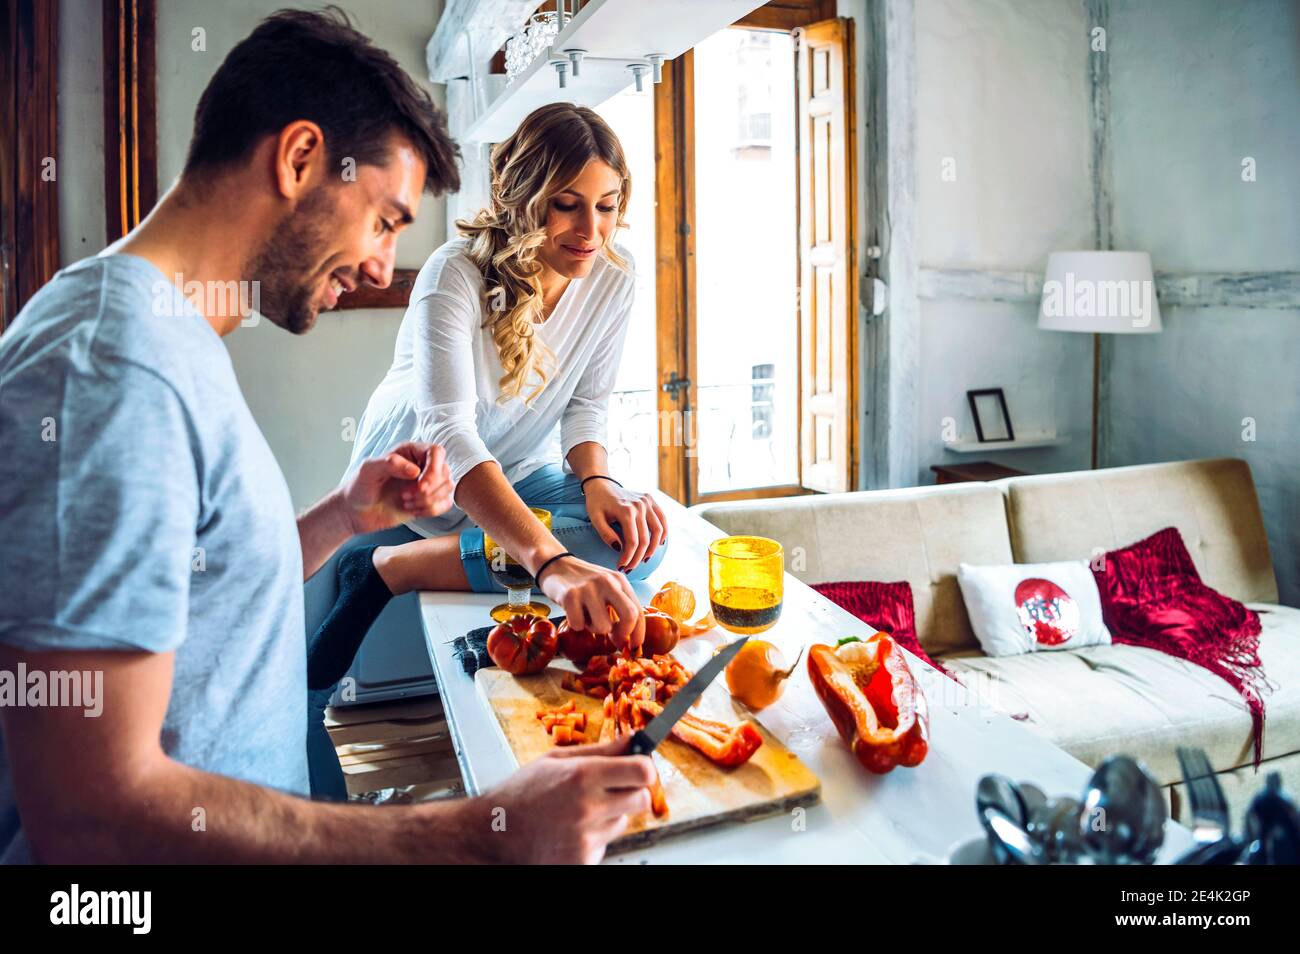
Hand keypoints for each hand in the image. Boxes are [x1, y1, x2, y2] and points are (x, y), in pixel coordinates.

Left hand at [338, 442, 453, 534]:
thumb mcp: (368, 470)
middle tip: (405, 496)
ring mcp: (426, 484)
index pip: (436, 452)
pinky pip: (445, 504)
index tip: (421, 486)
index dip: (434, 470)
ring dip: (428, 500)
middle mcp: (422, 465)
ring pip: (447, 488)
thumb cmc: (359, 486)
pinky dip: (431, 510)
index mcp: (410, 452)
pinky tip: (413, 511)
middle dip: (429, 489)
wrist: (356, 512)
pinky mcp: (428, 501)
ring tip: (406, 502)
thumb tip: (415, 470)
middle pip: (445, 472)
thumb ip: (389, 463)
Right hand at [473, 736, 656, 863]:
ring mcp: (586, 838)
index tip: (639, 766)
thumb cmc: (521, 794)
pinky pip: (606, 843)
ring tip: (577, 810)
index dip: (644, 767)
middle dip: (631, 791)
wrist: (493, 834)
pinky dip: (594, 837)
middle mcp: (587, 808)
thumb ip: (600, 750)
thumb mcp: (556, 760)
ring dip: (609, 815)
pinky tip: (570, 830)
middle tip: (609, 788)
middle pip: (641, 799)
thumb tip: (634, 738)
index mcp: (582, 776)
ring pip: (623, 822)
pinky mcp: (583, 861)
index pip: (643, 772)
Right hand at [538, 555, 643, 652]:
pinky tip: (573, 613)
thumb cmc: (584, 583)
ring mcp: (588, 588)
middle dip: (623, 633)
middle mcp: (607, 582)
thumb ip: (618, 608)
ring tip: (587, 617)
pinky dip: (576, 625)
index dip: (638, 634)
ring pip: (603, 626)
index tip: (634, 647)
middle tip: (614, 638)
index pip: (638, 611)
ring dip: (594, 629)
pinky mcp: (569, 595)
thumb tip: (624, 641)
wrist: (556, 565)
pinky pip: (579, 625)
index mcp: (619, 580)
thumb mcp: (606, 588)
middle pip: (629, 615)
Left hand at [583, 480, 667, 571]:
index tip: (622, 567)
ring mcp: (647, 502)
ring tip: (644, 559)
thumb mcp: (595, 519)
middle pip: (645, 539)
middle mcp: (640, 505)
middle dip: (638, 557)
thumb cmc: (596, 503)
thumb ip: (606, 534)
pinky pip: (662, 519)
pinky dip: (662, 533)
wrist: (602, 484)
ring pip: (658, 530)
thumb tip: (620, 549)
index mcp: (626, 510)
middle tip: (630, 567)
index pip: (633, 542)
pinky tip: (657, 544)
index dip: (628, 557)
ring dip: (653, 548)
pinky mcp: (651, 500)